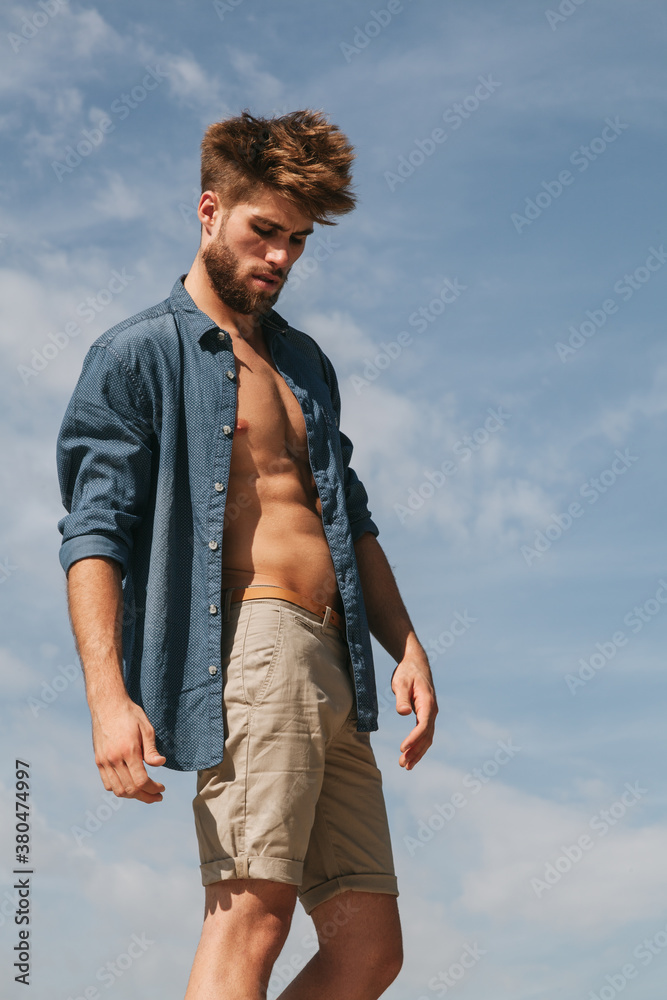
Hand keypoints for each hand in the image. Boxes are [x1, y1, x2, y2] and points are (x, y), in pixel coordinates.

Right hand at [91, 696, 166, 802]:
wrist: (107, 705)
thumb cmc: (130, 714)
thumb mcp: (146, 728)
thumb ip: (151, 749)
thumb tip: (160, 764)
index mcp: (128, 750)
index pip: (141, 781)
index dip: (153, 789)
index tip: (162, 789)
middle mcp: (114, 758)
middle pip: (130, 790)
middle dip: (146, 796)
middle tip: (157, 796)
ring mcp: (104, 761)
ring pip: (117, 790)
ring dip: (133, 796)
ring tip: (145, 793)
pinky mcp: (98, 761)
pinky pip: (107, 783)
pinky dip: (119, 789)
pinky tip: (129, 785)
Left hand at [391, 645, 437, 769]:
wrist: (415, 664)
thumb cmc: (407, 672)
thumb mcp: (401, 682)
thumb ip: (402, 697)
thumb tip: (403, 713)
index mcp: (427, 702)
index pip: (423, 725)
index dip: (414, 738)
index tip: (402, 748)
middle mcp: (432, 710)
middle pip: (426, 736)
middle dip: (416, 751)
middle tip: (402, 764)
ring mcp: (430, 714)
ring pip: (427, 738)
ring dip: (417, 752)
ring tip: (405, 765)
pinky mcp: (426, 715)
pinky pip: (424, 734)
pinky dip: (418, 746)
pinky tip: (410, 755)